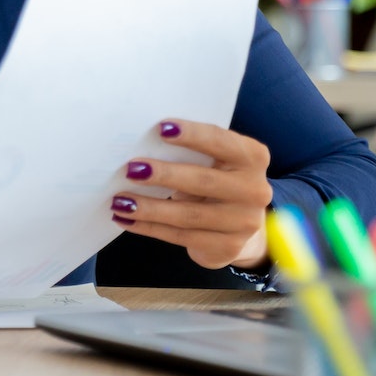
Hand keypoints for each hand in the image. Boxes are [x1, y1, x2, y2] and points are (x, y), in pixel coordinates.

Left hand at [111, 120, 272, 269]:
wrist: (240, 223)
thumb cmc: (218, 178)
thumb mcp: (216, 161)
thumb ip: (193, 152)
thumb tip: (143, 149)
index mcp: (253, 157)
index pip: (221, 142)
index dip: (192, 135)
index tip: (161, 129)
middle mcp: (255, 189)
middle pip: (204, 181)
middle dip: (165, 175)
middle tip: (132, 169)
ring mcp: (244, 222)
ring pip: (188, 215)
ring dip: (149, 208)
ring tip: (120, 201)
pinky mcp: (227, 247)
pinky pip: (181, 236)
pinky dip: (150, 227)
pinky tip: (127, 219)